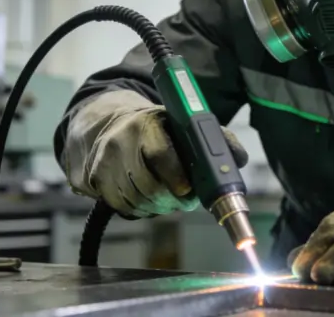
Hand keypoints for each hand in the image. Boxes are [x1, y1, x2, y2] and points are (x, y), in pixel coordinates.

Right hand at [64, 90, 247, 217]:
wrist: (107, 125)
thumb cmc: (156, 128)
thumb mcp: (182, 124)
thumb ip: (214, 139)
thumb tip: (239, 160)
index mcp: (146, 124)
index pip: (159, 153)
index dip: (176, 175)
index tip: (189, 189)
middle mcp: (120, 143)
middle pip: (148, 185)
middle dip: (173, 199)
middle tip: (187, 200)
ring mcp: (104, 164)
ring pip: (136, 200)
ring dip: (159, 207)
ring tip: (172, 199)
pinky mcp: (94, 182)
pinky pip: (123, 208)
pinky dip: (142, 210)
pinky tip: (151, 201)